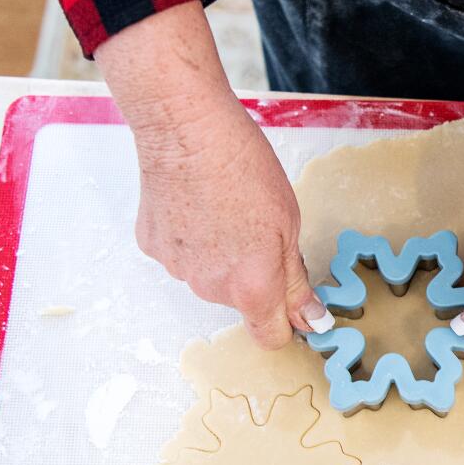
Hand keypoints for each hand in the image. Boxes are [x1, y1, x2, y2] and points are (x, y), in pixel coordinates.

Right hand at [96, 3, 329, 347]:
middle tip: (258, 227)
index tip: (292, 302)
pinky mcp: (152, 246)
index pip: (270, 336)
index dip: (286, 321)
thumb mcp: (290, 224)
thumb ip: (296, 281)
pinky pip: (182, 254)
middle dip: (254, 275)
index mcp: (251, 286)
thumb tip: (310, 320)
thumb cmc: (243, 165)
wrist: (185, 127)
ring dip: (221, 255)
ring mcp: (177, 268)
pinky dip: (191, 237)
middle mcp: (210, 287)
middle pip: (241, 300)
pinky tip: (196, 204)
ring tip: (224, 208)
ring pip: (209, 276)